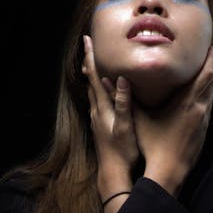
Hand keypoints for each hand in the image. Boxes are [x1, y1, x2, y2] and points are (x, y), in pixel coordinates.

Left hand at [82, 35, 139, 188]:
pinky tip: (101, 90)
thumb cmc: (122, 150)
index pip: (94, 76)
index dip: (90, 57)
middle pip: (90, 80)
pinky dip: (97, 87)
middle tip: (89, 45)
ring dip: (92, 74)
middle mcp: (96, 109)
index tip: (86, 40)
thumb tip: (121, 79)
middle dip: (89, 61)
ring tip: (93, 62)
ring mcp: (97, 117)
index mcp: (102, 107)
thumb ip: (123, 102)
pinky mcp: (100, 124)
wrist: (112, 172)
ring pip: (92, 90)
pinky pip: (96, 99)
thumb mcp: (126, 126)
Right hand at [134, 45, 212, 191]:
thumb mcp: (138, 119)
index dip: (210, 60)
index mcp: (186, 102)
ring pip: (211, 96)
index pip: (205, 75)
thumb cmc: (152, 145)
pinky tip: (200, 99)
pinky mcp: (204, 132)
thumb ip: (126, 99)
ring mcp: (203, 121)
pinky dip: (207, 98)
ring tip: (205, 73)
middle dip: (211, 68)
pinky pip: (209, 108)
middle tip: (209, 56)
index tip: (212, 48)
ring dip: (210, 83)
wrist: (169, 171)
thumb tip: (112, 81)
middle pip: (211, 83)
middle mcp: (199, 109)